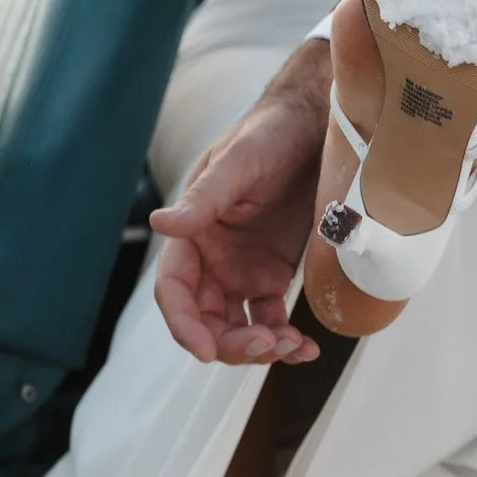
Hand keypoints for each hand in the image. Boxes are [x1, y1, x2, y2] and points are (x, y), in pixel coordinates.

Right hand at [150, 41, 330, 364]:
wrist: (317, 126)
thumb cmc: (270, 134)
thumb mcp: (238, 163)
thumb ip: (204, 198)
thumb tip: (160, 224)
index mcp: (192, 232)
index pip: (174, 289)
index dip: (184, 323)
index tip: (207, 349)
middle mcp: (211, 257)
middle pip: (205, 319)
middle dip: (230, 343)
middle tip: (266, 344)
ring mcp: (242, 270)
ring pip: (236, 328)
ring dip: (258, 347)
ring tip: (293, 347)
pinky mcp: (274, 275)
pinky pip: (271, 320)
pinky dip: (284, 340)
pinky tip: (306, 347)